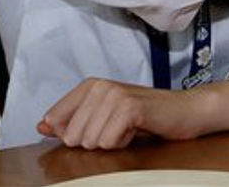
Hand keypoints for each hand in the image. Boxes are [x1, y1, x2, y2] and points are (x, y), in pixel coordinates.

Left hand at [38, 75, 228, 149]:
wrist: (186, 111)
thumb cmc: (148, 116)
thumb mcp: (105, 117)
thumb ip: (72, 121)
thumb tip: (41, 125)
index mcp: (90, 86)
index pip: (55, 121)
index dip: (75, 134)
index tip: (101, 127)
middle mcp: (99, 86)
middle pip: (72, 136)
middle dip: (96, 141)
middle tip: (120, 129)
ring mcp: (114, 95)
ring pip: (90, 141)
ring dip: (111, 142)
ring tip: (130, 128)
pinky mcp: (130, 107)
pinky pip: (110, 141)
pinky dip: (124, 143)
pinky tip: (138, 129)